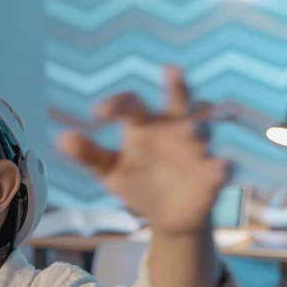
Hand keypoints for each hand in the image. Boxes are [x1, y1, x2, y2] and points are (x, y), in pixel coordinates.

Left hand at [57, 67, 228, 235]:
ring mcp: (197, 150)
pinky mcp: (213, 174)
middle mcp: (174, 129)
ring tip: (189, 129)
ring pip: (202, 130)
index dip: (118, 104)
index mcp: (146, 125)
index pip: (132, 106)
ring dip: (198, 128)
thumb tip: (62, 138)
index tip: (98, 111)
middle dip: (177, 87)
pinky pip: (222, 168)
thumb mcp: (110, 170)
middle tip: (171, 71)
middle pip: (179, 101)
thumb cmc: (138, 182)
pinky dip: (223, 167)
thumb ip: (90, 155)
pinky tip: (222, 167)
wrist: (168, 215)